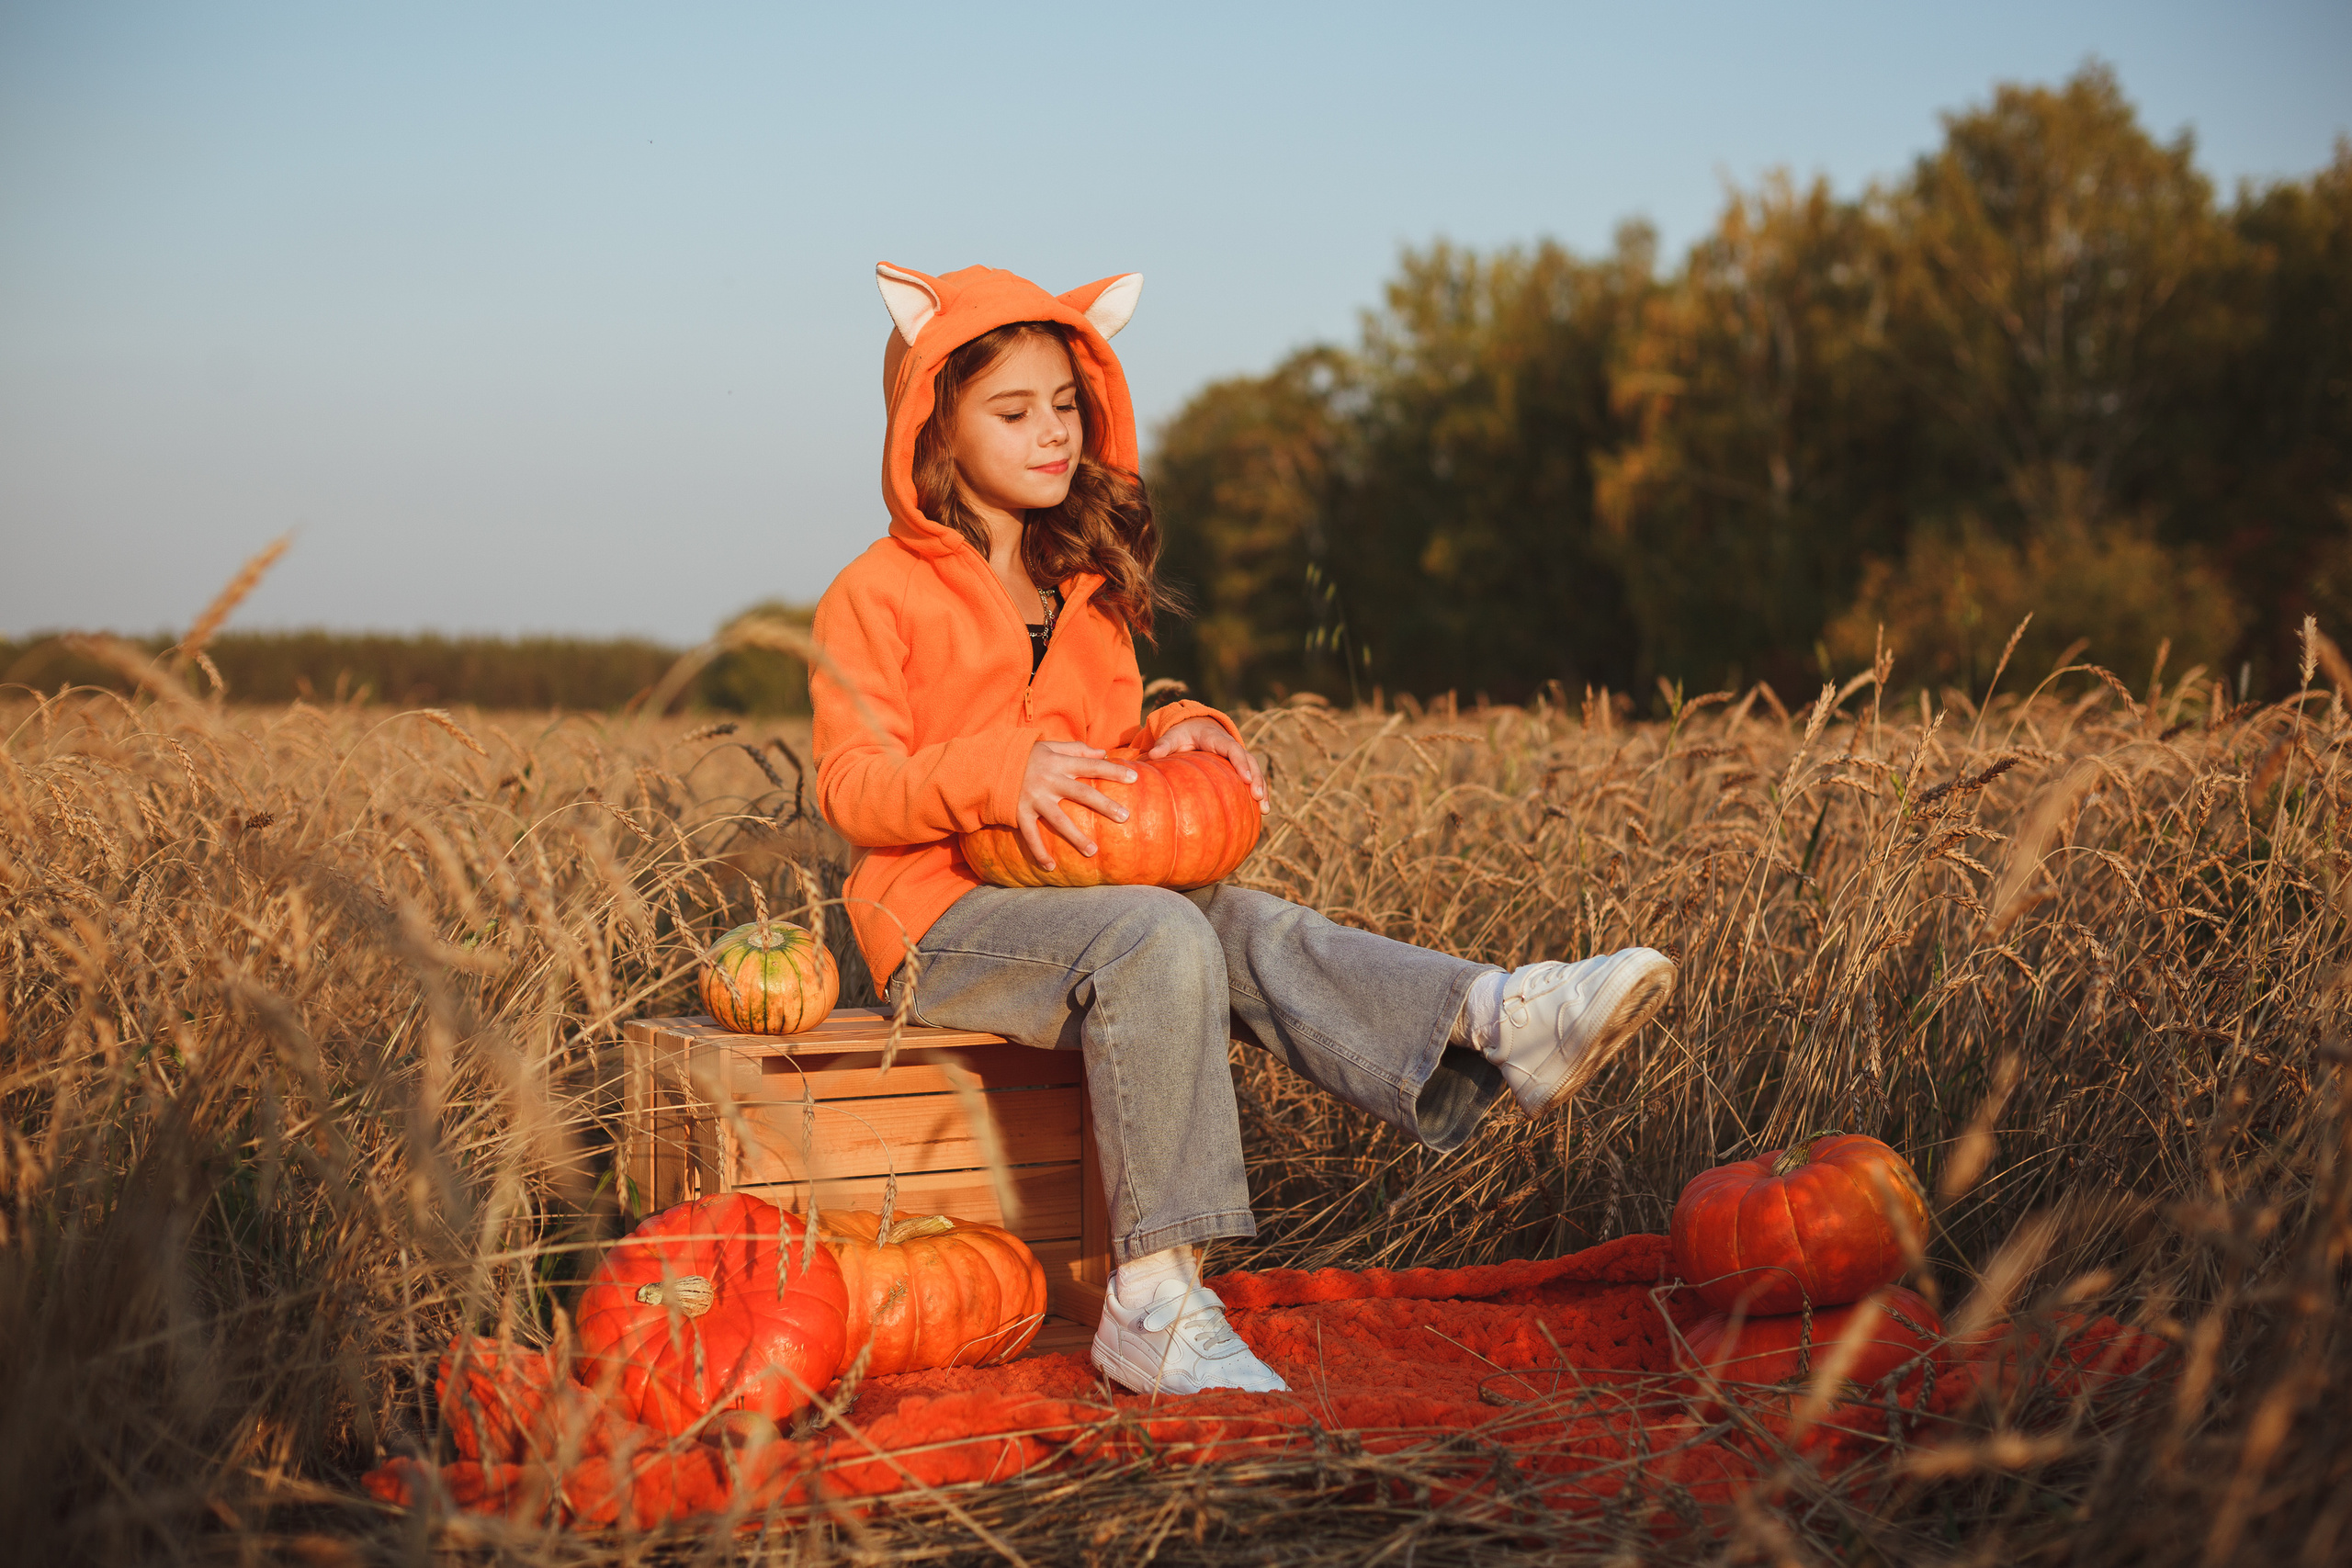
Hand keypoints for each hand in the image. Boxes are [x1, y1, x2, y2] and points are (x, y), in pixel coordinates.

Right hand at [1017, 740, 1137, 868]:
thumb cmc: (1024, 756)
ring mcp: (1033, 799)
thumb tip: (1102, 752)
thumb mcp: (1049, 746)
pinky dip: (1039, 853)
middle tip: (1125, 817)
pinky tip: (1051, 868)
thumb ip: (1075, 748)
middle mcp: (1048, 781)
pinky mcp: (1019, 813)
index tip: (1134, 778)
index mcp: (1058, 763)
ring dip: (1076, 837)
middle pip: (1082, 793)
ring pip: (1058, 820)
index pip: (1091, 766)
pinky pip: (1031, 836)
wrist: (988, 764)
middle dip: (1104, 805)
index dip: (1113, 771)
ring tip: (1093, 852)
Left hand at [1146, 717, 1269, 813]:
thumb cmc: (1184, 734)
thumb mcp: (1173, 736)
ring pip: (1255, 772)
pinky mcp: (1238, 769)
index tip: (1246, 778)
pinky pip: (1250, 781)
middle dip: (1256, 779)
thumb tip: (1152, 755)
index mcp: (1218, 739)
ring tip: (1265, 809)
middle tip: (1257, 796)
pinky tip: (1260, 814)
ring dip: (1261, 789)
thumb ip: (1164, 744)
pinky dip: (1257, 795)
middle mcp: (1232, 748)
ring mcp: (1238, 759)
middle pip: (1250, 762)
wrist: (1196, 727)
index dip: (1241, 763)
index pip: (1233, 750)